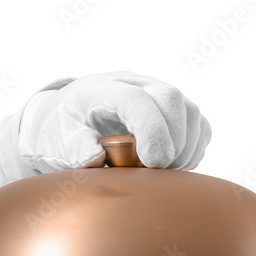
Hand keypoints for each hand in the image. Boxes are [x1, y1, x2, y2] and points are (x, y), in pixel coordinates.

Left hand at [16, 71, 211, 172]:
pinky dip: (194, 147)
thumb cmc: (63, 130)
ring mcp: (155, 93)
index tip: (154, 163)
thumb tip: (95, 158)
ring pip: (189, 110)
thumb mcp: (58, 139)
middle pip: (171, 99)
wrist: (69, 117)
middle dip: (173, 140)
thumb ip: (74, 148)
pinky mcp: (170, 109)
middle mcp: (134, 84)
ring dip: (186, 146)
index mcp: (104, 89)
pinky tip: (176, 165)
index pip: (137, 100)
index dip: (152, 131)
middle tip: (160, 171)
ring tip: (168, 171)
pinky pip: (197, 124)